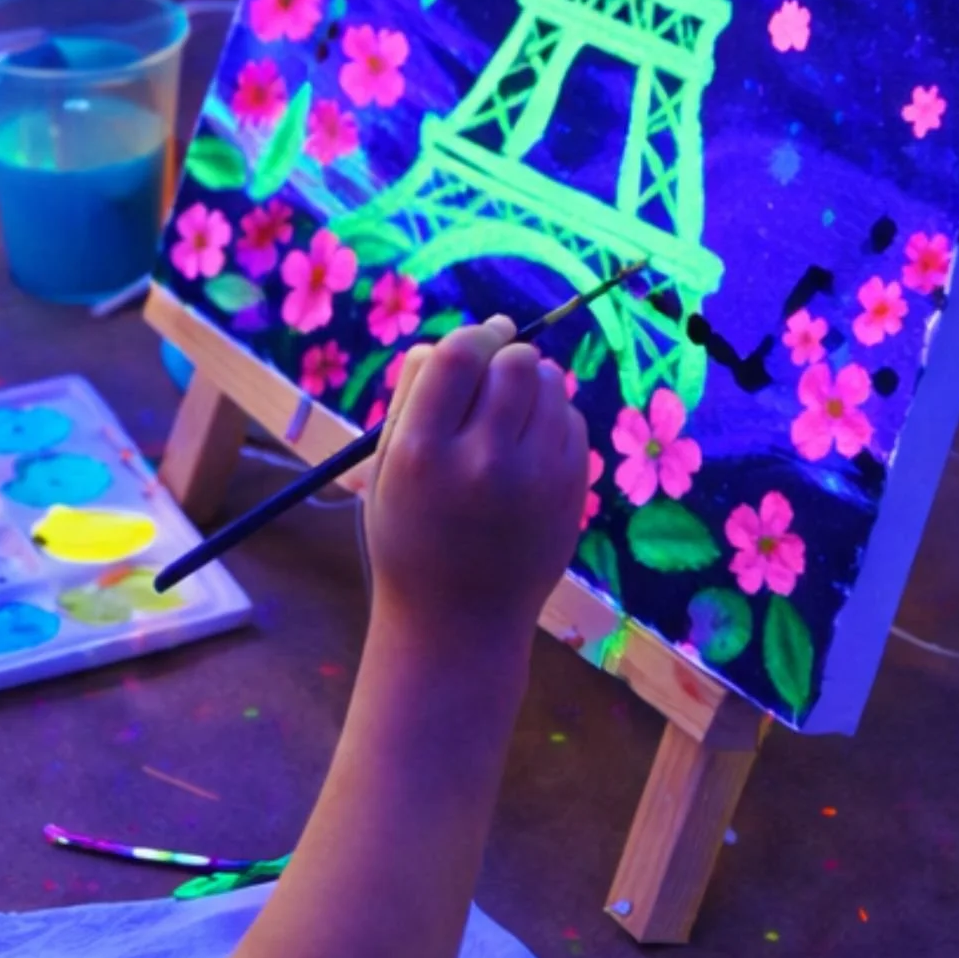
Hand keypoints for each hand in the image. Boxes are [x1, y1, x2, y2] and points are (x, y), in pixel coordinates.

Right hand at [364, 319, 586, 653]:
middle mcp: (481, 461)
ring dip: (533, 384)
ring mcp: (534, 478)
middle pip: (515, 361)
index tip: (483, 339)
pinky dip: (553, 418)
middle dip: (506, 359)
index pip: (459, 355)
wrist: (459, 621)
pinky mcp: (569, 491)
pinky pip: (572, 418)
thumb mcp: (386, 468)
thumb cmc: (411, 535)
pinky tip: (529, 448)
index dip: (475, 336)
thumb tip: (459, 337)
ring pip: (551, 383)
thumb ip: (414, 398)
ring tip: (511, 416)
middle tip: (494, 382)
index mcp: (422, 452)